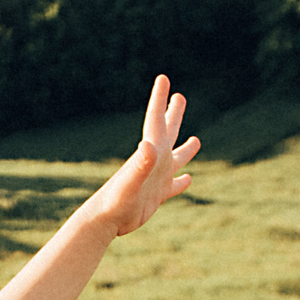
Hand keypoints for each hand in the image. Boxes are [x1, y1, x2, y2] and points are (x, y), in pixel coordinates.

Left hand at [81, 75, 200, 237]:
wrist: (104, 222)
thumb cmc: (115, 202)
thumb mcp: (130, 182)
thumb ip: (140, 164)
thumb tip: (148, 145)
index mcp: (150, 152)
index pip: (155, 119)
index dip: (159, 98)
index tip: (163, 78)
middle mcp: (154, 162)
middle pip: (167, 132)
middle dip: (173, 113)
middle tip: (179, 95)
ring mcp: (156, 179)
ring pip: (176, 159)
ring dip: (185, 149)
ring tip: (196, 140)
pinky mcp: (157, 196)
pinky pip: (173, 186)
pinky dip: (182, 182)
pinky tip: (188, 179)